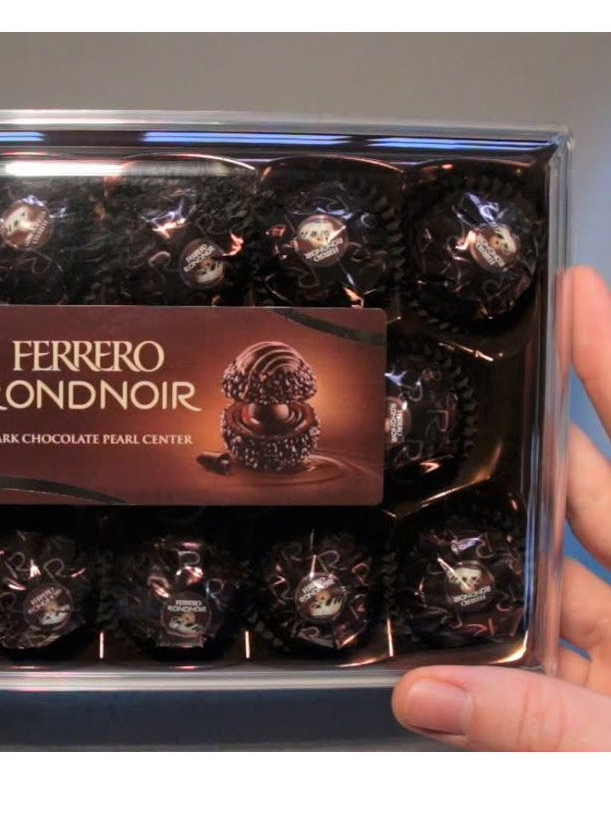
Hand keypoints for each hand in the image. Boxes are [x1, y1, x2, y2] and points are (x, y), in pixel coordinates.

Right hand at [393, 265, 610, 750]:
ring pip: (555, 575)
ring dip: (500, 546)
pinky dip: (492, 652)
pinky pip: (541, 657)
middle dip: (539, 439)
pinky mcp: (604, 699)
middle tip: (479, 385)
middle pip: (594, 495)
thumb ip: (542, 726)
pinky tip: (443, 640)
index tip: (581, 292)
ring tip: (437, 493)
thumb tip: (425, 697)